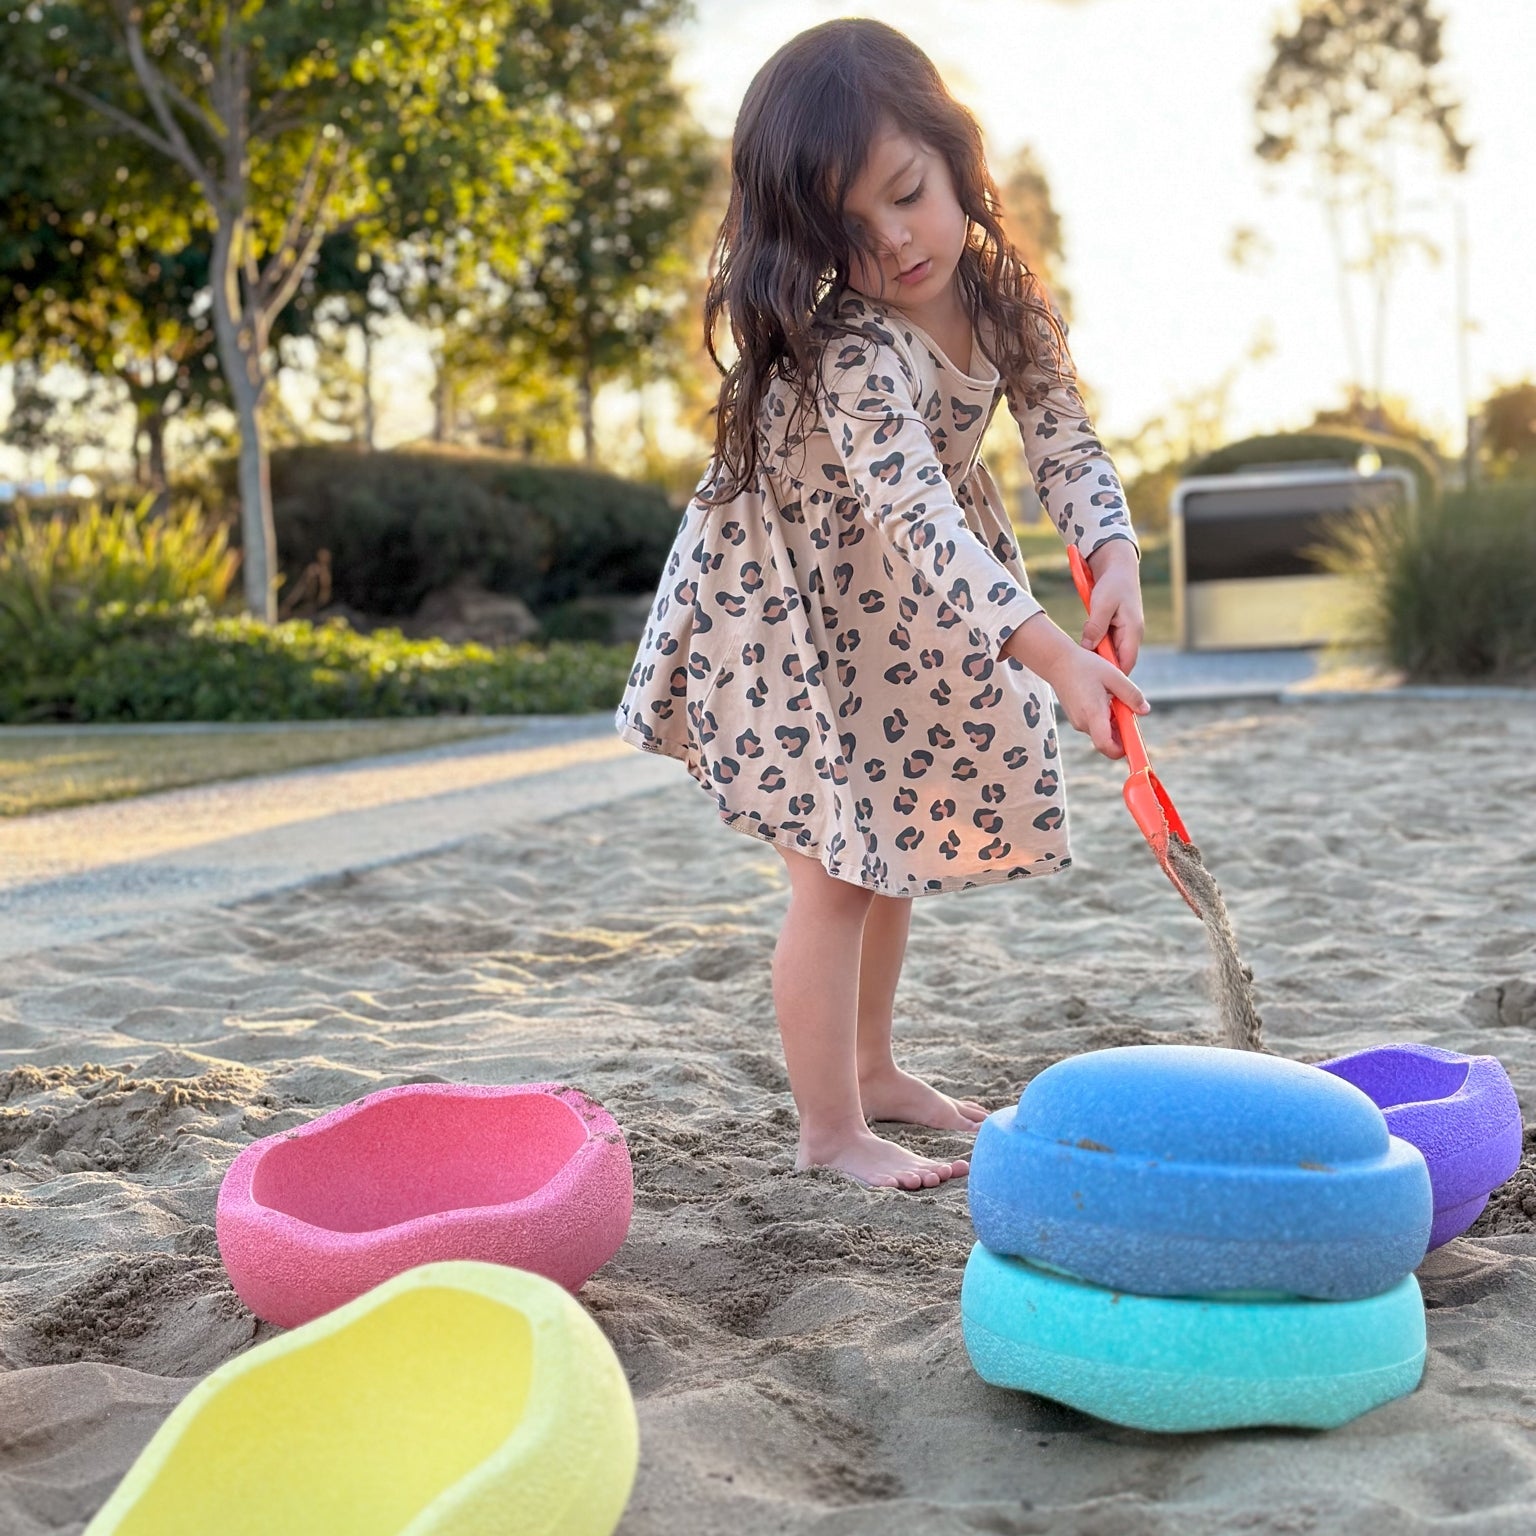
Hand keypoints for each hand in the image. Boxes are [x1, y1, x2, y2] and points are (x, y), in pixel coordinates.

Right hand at [1000, 612, 1149, 760]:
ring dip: (1114, 723)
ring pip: (1101, 733)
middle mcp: (1083, 722)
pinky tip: (1104, 699)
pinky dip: (1104, 719)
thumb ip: (1131, 695)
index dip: (1122, 750)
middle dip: (1122, 733)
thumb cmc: (1085, 666)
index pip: (1106, 746)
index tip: (1134, 743)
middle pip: (1107, 741)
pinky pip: (1094, 725)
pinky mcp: (1075, 718)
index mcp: (1093, 714)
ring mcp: (1077, 722)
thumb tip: (1145, 711)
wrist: (1057, 661)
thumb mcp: (1114, 676)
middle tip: (1129, 713)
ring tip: (1114, 699)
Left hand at [1082, 540, 1144, 673]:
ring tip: (1081, 666)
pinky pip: (1105, 645)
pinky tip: (1082, 651)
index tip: (1097, 685)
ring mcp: (1124, 633)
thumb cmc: (1112, 583)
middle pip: (1118, 662)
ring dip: (1096, 658)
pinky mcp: (1115, 630)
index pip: (1127, 663)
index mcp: (1133, 631)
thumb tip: (1088, 647)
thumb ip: (1095, 626)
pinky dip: (1094, 648)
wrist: (1117, 568)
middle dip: (1103, 670)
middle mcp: (1131, 636)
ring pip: (1110, 654)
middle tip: (1084, 678)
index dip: (1114, 677)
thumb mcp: (1102, 603)